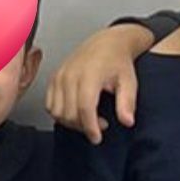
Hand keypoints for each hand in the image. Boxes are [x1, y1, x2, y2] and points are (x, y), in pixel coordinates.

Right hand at [45, 23, 154, 143]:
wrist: (107, 43)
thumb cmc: (117, 61)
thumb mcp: (129, 81)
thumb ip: (127, 102)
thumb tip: (127, 121)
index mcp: (90, 73)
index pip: (85, 108)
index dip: (90, 127)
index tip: (97, 137)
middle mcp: (71, 74)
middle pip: (70, 113)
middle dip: (83, 126)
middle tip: (99, 125)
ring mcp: (60, 76)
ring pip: (58, 112)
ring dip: (71, 122)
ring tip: (87, 119)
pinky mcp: (53, 79)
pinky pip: (50, 106)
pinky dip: (60, 114)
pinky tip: (75, 112)